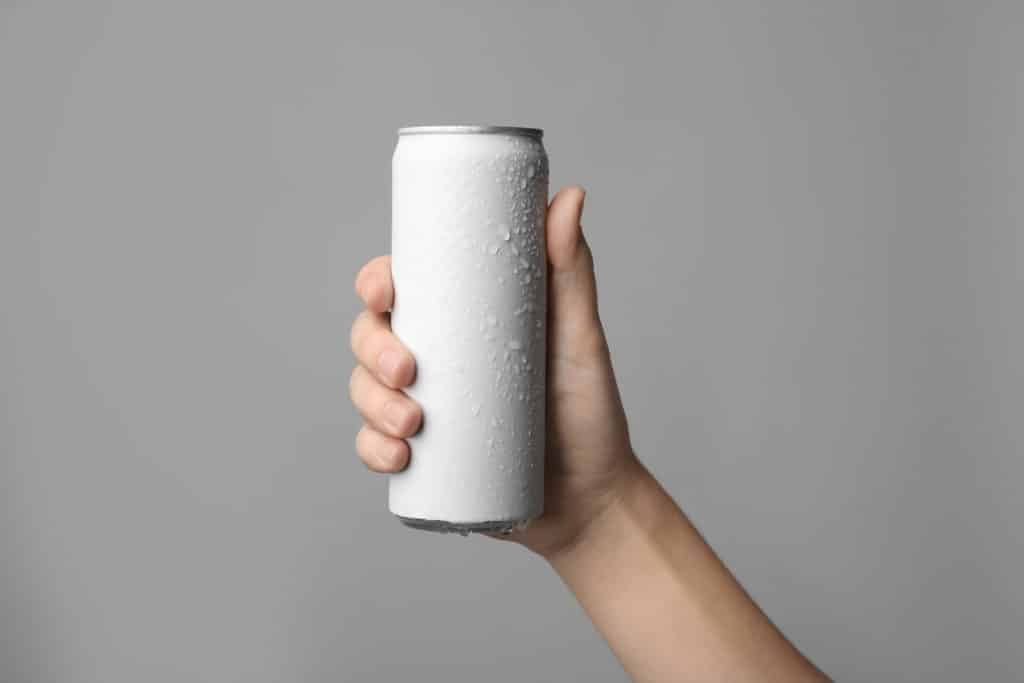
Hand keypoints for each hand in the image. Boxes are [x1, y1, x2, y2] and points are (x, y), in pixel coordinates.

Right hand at [349, 186, 639, 557]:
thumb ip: (572, 270)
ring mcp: (424, 408)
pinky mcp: (421, 457)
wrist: (592, 499)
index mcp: (462, 320)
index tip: (384, 293)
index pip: (403, 289)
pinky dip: (372, 450)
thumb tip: (570, 195)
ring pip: (365, 390)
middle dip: (372, 350)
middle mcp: (436, 359)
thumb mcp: (580, 337)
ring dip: (370, 403)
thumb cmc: (588, 411)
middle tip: (406, 371)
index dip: (376, 283)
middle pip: (370, 336)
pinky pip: (374, 447)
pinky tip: (396, 458)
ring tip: (411, 425)